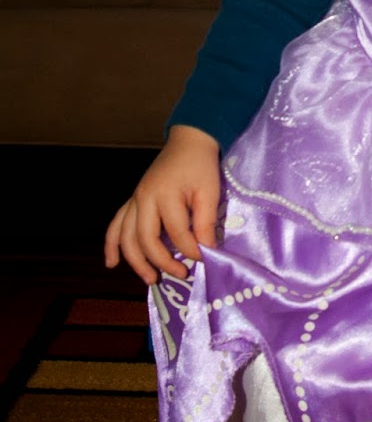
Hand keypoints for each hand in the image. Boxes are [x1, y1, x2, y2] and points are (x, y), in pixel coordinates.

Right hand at [104, 125, 221, 284]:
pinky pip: (116, 225)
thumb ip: (206, 222)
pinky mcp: (132, 200)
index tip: (204, 259)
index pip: (177, 233)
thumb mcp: (210, 191)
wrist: (188, 142)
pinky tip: (112, 263)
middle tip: (181, 275)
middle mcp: (143, 199)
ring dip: (136, 261)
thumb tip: (206, 250)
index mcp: (165, 195)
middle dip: (162, 261)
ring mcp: (135, 200)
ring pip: (127, 236)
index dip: (190, 250)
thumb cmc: (201, 166)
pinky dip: (111, 245)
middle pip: (146, 239)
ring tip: (150, 279)